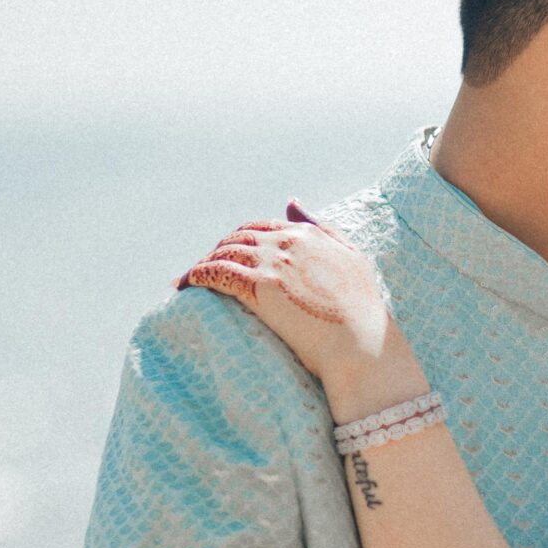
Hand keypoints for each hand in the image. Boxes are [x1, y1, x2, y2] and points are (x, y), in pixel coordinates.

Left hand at [181, 210, 418, 413]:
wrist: (362, 346)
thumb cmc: (362, 312)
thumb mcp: (351, 259)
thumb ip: (321, 228)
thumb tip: (290, 202)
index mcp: (308, 234)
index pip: (261, 227)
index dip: (240, 239)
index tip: (228, 254)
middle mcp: (288, 242)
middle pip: (237, 237)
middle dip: (217, 250)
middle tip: (202, 270)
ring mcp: (273, 263)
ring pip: (223, 253)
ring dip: (202, 263)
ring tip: (188, 280)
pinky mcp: (260, 288)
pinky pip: (217, 273)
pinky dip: (196, 275)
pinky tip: (185, 285)